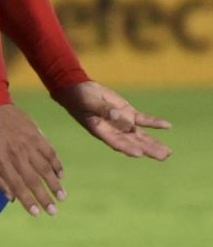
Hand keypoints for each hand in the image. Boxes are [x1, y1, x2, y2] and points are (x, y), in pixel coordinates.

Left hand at [0, 103, 64, 216]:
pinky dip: (57, 164)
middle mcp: (17, 155)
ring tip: (62, 197)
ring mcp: (28, 144)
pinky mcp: (37, 135)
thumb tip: (11, 198)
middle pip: (34, 180)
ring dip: (55, 184)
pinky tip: (61, 175)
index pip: (18, 186)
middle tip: (54, 212)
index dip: (28, 201)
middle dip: (45, 198)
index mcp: (1, 162)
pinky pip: (50, 152)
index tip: (37, 214)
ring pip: (45, 168)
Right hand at [53, 80, 171, 160]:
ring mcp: (122, 123)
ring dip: (153, 143)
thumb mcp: (88, 102)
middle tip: (163, 157)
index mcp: (101, 130)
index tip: (139, 154)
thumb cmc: (79, 98)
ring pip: (141, 135)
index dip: (127, 147)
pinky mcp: (128, 113)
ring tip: (167, 153)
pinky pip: (144, 120)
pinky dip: (155, 123)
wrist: (79, 90)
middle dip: (148, 150)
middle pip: (133, 142)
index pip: (116, 142)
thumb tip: (117, 115)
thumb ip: (102, 109)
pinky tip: (167, 126)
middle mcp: (114, 130)